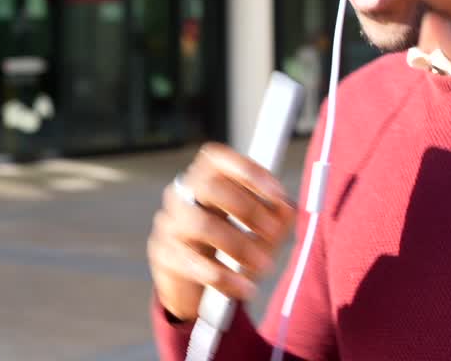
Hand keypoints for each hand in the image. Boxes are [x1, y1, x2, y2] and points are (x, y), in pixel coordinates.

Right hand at [148, 143, 296, 321]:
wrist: (194, 290)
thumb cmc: (230, 249)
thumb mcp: (258, 232)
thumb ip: (276, 218)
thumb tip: (285, 208)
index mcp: (205, 179)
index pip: (217, 158)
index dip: (248, 171)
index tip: (277, 194)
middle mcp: (182, 195)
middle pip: (208, 186)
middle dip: (247, 208)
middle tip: (273, 233)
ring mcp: (169, 224)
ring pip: (200, 224)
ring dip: (238, 245)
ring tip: (264, 265)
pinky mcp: (164, 256)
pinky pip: (193, 263)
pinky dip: (225, 277)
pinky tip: (245, 288)